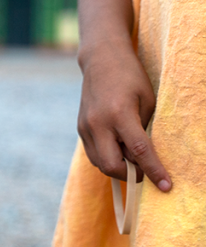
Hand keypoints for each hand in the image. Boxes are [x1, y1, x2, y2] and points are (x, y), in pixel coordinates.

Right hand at [77, 44, 171, 190]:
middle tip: (145, 172)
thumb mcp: (147, 101)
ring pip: (100, 163)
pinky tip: (118, 150)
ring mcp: (85, 127)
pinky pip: (94, 154)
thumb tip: (142, 157)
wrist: (101, 60)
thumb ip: (144, 129)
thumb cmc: (131, 77)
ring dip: (118, 168)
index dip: (153, 171)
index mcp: (119, 114)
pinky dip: (108, 158)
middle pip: (111, 165)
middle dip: (130, 175)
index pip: (139, 150)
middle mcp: (98, 124)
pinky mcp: (80, 129)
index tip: (166, 186)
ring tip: (131, 158)